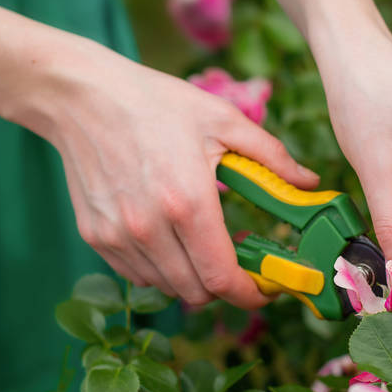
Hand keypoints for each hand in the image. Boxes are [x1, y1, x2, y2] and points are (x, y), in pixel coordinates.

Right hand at [19, 40, 319, 307]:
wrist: (83, 96)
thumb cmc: (155, 103)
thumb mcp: (223, 120)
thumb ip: (272, 157)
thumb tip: (309, 183)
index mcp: (188, 203)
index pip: (222, 279)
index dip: (250, 295)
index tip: (265, 290)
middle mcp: (149, 228)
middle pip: (197, 292)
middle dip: (224, 285)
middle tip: (238, 262)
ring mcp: (118, 236)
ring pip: (167, 287)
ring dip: (191, 277)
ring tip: (201, 244)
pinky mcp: (96, 237)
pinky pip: (137, 274)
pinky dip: (159, 268)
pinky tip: (168, 236)